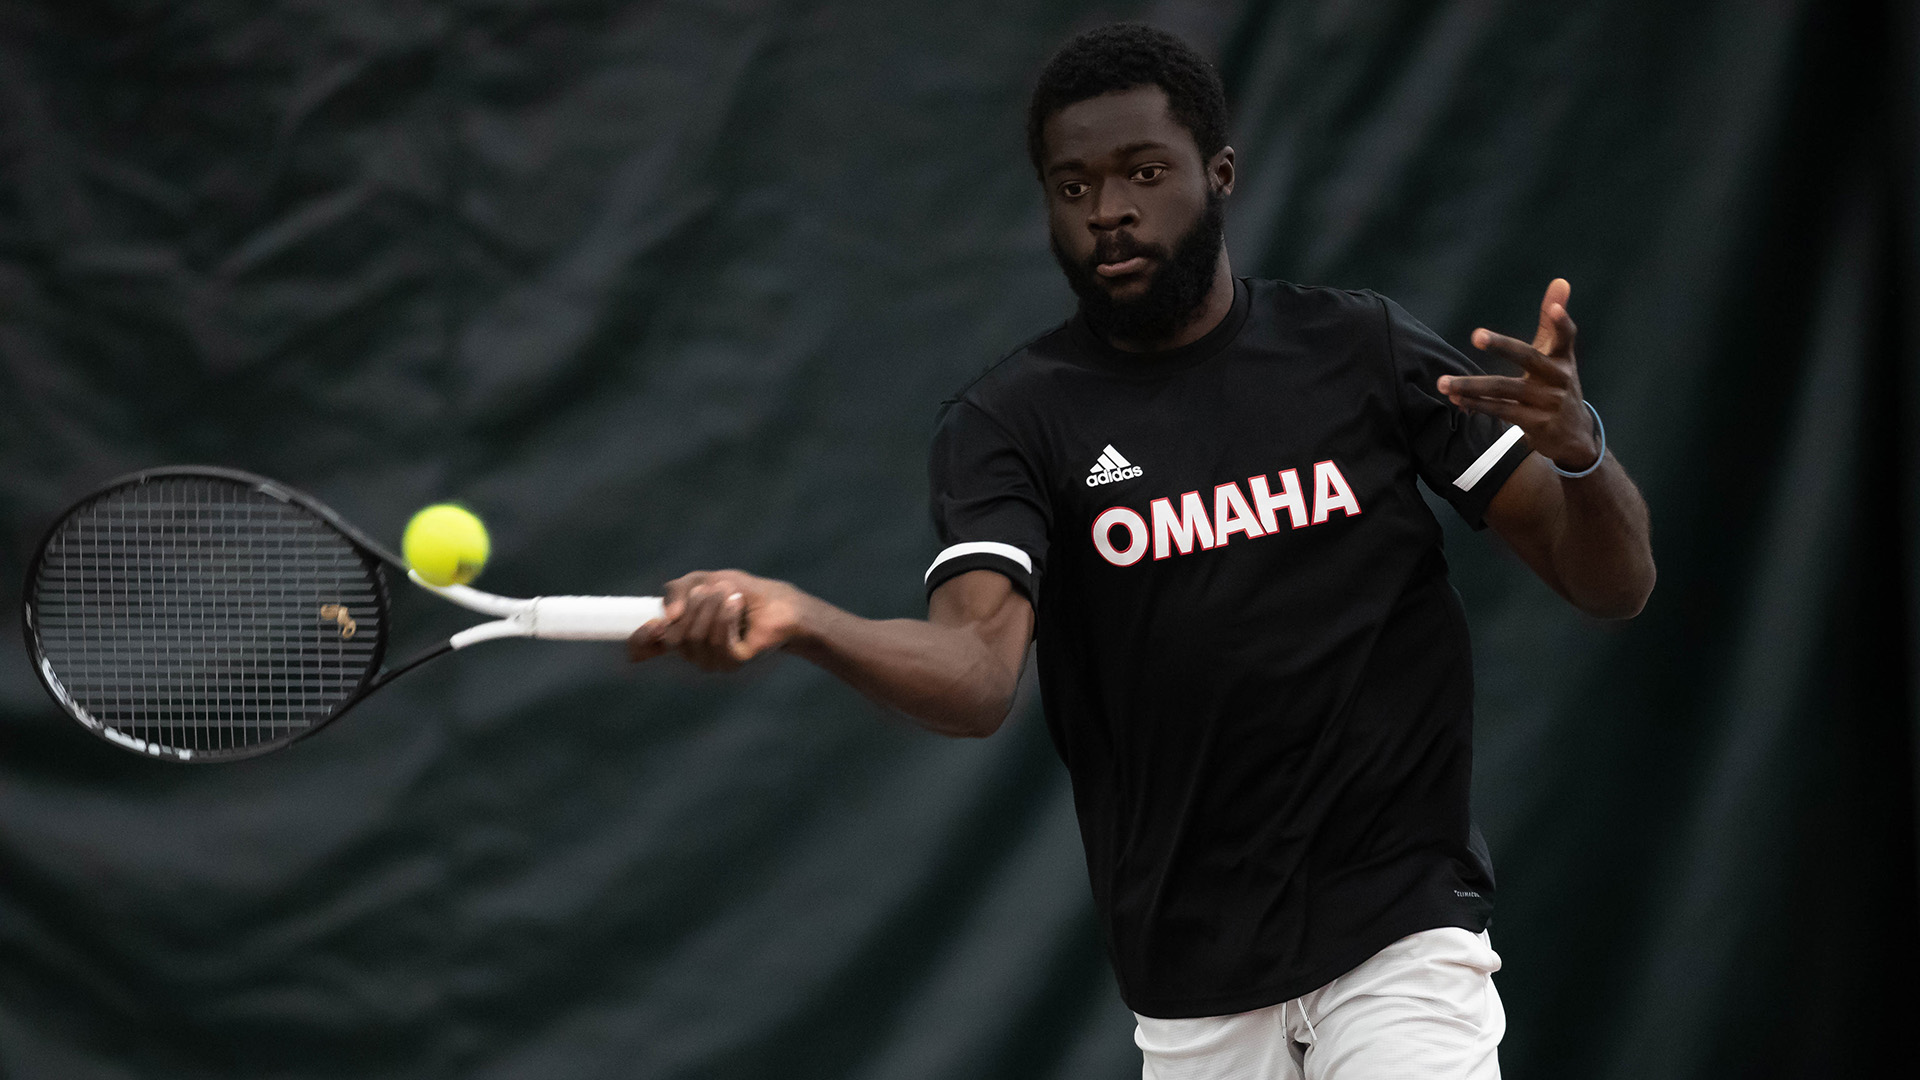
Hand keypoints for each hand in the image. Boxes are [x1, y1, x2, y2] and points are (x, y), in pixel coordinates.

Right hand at [626, 569, 804, 670]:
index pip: (645, 649)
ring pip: (696, 638)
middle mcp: (691, 653)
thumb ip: (676, 591)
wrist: (777, 602)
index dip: (641, 641)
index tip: (653, 624)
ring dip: (712, 607)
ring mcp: (712, 661)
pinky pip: (719, 642)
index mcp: (678, 635)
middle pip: (674, 637)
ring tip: (729, 593)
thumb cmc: (738, 592)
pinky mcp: (733, 663)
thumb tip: (668, 617)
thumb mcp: (701, 581)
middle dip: (693, 606)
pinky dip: (726, 617)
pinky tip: (737, 604)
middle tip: (713, 589)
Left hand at [1437, 278, 1601, 472]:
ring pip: (1504, 390)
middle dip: (1502, 346)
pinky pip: (1501, 411)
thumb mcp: (1559, 355)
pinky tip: (1456, 398)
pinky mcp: (1536, 424)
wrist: (1574, 436)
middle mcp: (1558, 379)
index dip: (1561, 322)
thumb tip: (1560, 280)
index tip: (1554, 309)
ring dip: (1471, 386)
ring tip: (1443, 383)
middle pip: (1528, 358)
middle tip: (1477, 334)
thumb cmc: (1558, 385)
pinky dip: (1477, 404)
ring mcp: (1547, 403)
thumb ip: (1552, 322)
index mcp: (1562, 359)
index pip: (1565, 336)